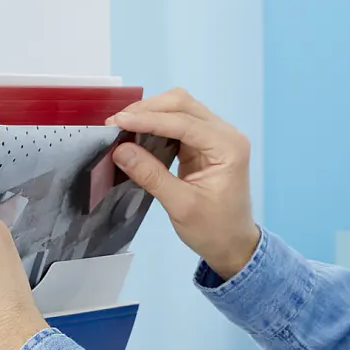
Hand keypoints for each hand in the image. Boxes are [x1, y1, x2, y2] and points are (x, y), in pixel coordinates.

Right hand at [108, 88, 260, 278]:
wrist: (233, 244)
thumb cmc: (214, 230)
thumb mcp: (181, 206)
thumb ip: (151, 175)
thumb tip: (120, 150)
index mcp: (228, 147)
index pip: (184, 123)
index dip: (149, 119)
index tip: (118, 121)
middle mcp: (226, 135)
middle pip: (183, 105)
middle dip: (148, 110)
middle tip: (116, 123)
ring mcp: (216, 137)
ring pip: (180, 110)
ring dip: (150, 114)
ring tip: (122, 126)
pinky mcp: (204, 143)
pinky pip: (178, 124)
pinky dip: (156, 125)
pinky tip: (137, 133)